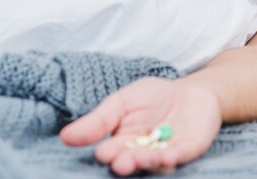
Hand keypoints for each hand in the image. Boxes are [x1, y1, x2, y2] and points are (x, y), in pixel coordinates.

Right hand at [60, 77, 221, 175]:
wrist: (192, 91)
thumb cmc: (153, 97)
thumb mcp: (122, 102)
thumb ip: (98, 120)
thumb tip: (65, 137)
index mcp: (122, 144)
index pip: (112, 152)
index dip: (108, 153)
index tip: (103, 152)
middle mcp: (142, 154)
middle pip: (132, 162)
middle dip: (126, 163)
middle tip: (121, 162)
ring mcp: (165, 154)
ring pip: (154, 164)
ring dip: (148, 162)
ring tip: (142, 158)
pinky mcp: (187, 150)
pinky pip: (179, 157)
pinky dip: (173, 158)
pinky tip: (167, 155)